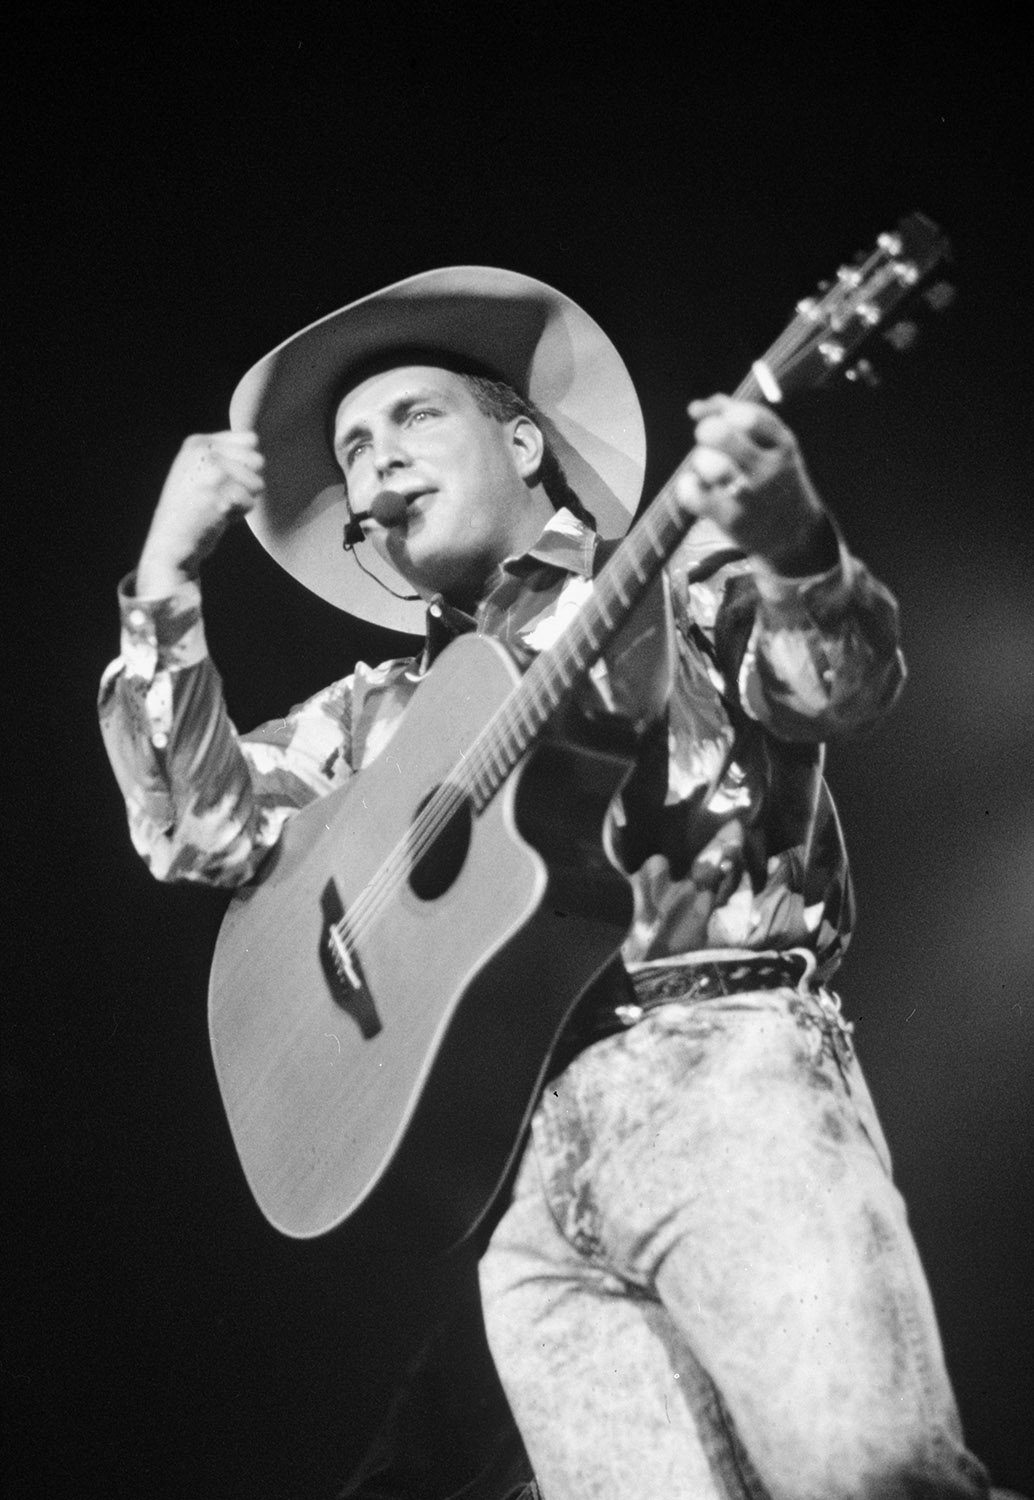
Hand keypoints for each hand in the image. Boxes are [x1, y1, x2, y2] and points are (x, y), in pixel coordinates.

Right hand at [136, 430, 264, 594]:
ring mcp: (212, 474)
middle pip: (258, 460)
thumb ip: (222, 451)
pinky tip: (217, 516)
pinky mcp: (219, 497)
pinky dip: (239, 514)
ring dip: (244, 498)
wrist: (169, 541)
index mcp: (198, 442)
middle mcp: (205, 453)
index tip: (219, 478)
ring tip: (218, 504)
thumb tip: (254, 438)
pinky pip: (250, 502)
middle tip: (220, 494)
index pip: (251, 439)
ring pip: (257, 482)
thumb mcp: (195, 467)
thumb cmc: (190, 506)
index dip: (245, 463)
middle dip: (247, 482)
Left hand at [675, 395, 834, 573]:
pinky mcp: (730, 520)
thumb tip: (694, 408)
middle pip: (720, 435)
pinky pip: (692, 493)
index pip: (746, 416)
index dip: (723, 410)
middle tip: (709, 441)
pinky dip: (688, 485)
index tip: (722, 419)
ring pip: (707, 464)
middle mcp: (768, 470)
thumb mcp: (774, 446)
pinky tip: (699, 487)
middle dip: (706, 431)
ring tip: (708, 467)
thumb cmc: (776, 481)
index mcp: (783, 446)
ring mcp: (749, 497)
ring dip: (700, 460)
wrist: (796, 537)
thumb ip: (738, 415)